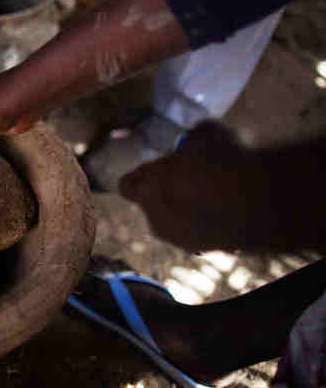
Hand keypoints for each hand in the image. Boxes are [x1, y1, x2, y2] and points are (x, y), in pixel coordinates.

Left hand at [119, 122, 261, 252]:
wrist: (259, 203)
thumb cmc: (226, 161)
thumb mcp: (207, 134)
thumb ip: (193, 140)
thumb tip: (196, 139)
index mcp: (146, 189)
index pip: (127, 185)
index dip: (145, 175)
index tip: (165, 167)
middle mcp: (157, 220)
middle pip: (154, 204)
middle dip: (170, 193)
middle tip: (198, 178)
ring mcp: (180, 240)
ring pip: (179, 222)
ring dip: (192, 211)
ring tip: (224, 194)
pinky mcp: (206, 253)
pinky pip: (202, 235)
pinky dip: (212, 226)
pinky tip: (236, 211)